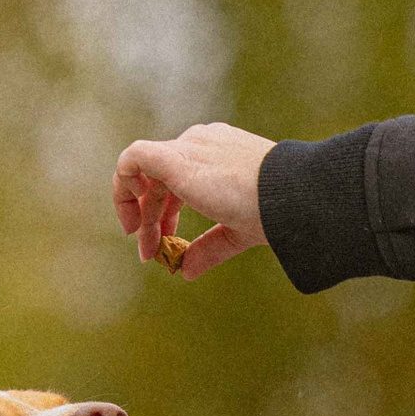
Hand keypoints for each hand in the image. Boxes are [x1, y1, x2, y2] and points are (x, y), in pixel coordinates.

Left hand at [112, 124, 272, 278]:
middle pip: (156, 177)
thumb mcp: (237, 230)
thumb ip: (210, 247)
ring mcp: (188, 147)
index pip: (175, 176)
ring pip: (141, 171)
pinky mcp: (176, 158)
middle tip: (149, 250)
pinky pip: (133, 158)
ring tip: (145, 244)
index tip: (165, 239)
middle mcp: (199, 144)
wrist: (291, 196)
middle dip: (149, 217)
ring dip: (136, 210)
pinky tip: (134, 219)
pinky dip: (123, 185)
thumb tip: (186, 271)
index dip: (163, 210)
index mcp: (215, 153)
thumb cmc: (276, 210)